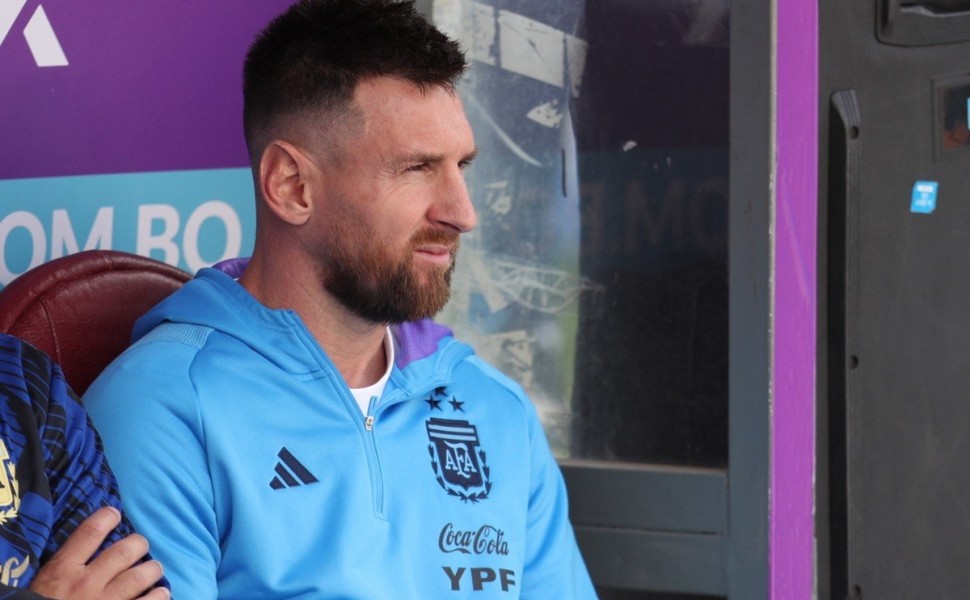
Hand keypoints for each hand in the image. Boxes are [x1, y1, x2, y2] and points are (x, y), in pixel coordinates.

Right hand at [29, 506, 168, 599]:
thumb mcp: (45, 584)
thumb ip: (66, 567)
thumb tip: (90, 547)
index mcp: (63, 571)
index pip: (89, 532)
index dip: (106, 517)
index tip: (114, 513)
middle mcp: (87, 583)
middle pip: (124, 551)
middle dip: (138, 544)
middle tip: (141, 545)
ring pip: (140, 575)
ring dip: (152, 570)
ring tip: (154, 569)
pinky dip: (159, 595)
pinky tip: (162, 592)